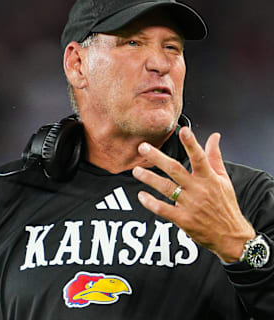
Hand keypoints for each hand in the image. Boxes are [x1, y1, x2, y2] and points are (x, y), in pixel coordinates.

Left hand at [132, 127, 254, 262]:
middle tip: (143, 147)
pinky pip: (164, 209)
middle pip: (175, 170)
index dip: (192, 144)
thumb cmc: (226, 204)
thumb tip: (214, 136)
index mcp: (209, 178)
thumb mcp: (224, 179)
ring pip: (166, 188)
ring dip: (149, 178)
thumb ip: (215, 156)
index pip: (200, 157)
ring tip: (136, 170)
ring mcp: (190, 205)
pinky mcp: (184, 219)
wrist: (230, 236)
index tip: (184, 130)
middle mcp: (199, 189)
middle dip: (158, 158)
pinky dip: (151, 202)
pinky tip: (141, 195)